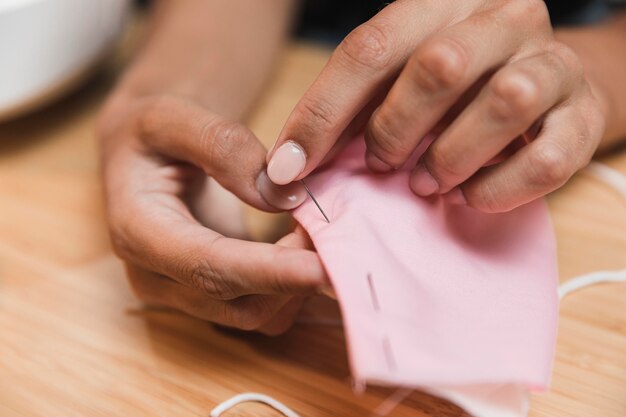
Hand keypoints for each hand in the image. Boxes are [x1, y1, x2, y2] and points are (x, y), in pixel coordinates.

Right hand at [98, 95, 328, 334]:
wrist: (141, 160)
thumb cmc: (150, 134)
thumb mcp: (171, 117)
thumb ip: (221, 146)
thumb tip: (280, 194)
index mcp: (137, 231)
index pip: (208, 267)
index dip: (268, 272)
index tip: (321, 267)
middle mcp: (155, 277)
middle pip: (238, 303)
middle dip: (293, 274)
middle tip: (330, 225)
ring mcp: (182, 293)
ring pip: (255, 316)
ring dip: (296, 284)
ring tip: (314, 229)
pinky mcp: (208, 295)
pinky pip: (261, 310)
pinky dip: (291, 287)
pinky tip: (301, 246)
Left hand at [266, 0, 604, 211]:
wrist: (546, 93)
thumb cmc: (454, 95)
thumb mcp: (397, 87)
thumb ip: (349, 116)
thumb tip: (286, 172)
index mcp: (442, 4)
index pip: (370, 48)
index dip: (322, 114)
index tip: (288, 171)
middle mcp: (502, 19)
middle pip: (438, 67)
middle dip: (394, 130)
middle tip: (381, 166)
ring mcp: (550, 63)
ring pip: (503, 102)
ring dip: (448, 158)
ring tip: (425, 183)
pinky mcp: (583, 116)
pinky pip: (545, 158)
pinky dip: (498, 189)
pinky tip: (471, 195)